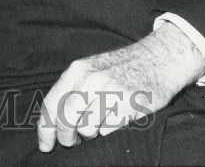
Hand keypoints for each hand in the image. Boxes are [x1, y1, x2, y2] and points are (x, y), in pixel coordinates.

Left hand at [36, 22, 204, 152]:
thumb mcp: (92, 69)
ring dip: (91, 133)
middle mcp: (90, 79)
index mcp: (77, 70)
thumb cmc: (123, 68)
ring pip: (87, 129)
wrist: (159, 58)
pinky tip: (118, 117)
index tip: (45, 145)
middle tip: (72, 142)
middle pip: (65, 120)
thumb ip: (73, 89)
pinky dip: (109, 130)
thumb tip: (55, 122)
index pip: (51, 104)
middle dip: (66, 137)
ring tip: (101, 122)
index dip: (45, 129)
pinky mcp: (128, 105)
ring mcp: (109, 91)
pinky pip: (108, 130)